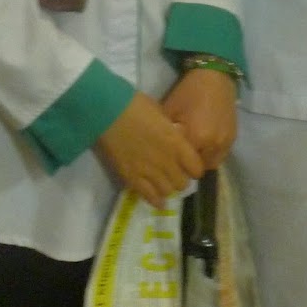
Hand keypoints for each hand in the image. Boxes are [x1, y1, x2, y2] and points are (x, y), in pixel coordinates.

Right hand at [95, 91, 202, 206]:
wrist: (109, 112)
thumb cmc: (137, 106)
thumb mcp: (164, 116)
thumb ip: (174, 132)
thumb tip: (179, 139)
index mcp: (177, 144)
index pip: (196, 168)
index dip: (194, 168)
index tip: (190, 165)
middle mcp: (167, 161)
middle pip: (182, 183)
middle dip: (180, 179)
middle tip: (174, 173)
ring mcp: (149, 172)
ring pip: (167, 192)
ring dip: (167, 187)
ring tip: (163, 182)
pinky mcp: (132, 178)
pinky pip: (149, 196)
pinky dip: (155, 200)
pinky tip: (158, 200)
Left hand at [163, 69, 237, 168]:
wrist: (215, 76)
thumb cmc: (188, 92)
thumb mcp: (170, 111)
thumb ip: (166, 133)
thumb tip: (159, 149)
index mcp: (196, 138)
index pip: (184, 166)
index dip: (176, 164)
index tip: (170, 160)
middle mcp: (214, 144)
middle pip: (199, 168)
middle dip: (190, 164)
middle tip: (181, 155)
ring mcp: (226, 141)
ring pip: (212, 162)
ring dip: (203, 159)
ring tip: (194, 148)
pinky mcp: (233, 136)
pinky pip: (222, 153)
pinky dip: (213, 151)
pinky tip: (205, 140)